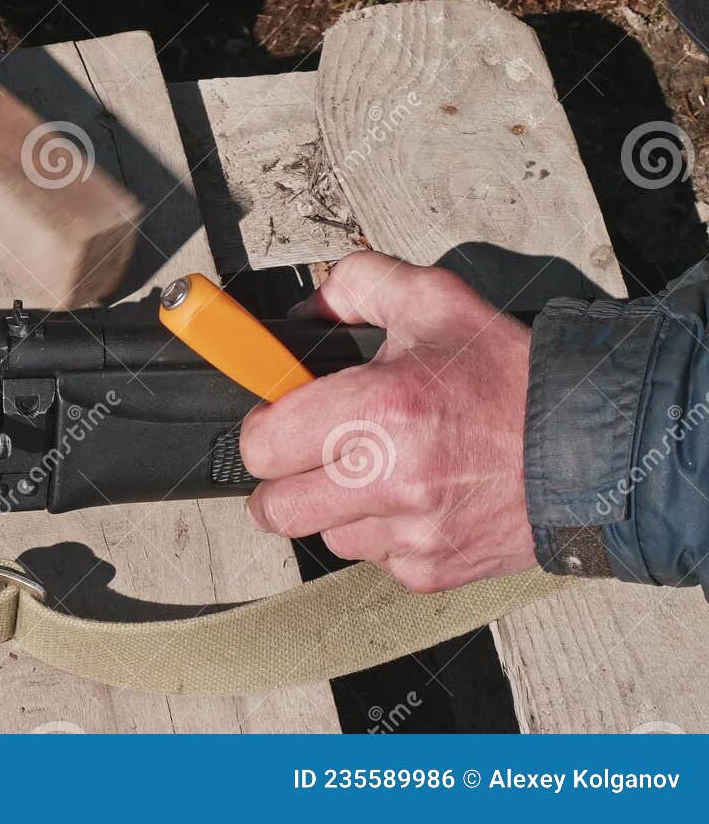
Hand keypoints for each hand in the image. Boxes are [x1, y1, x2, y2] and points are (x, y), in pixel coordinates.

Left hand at [240, 252, 537, 592]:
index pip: (260, 444)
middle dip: (283, 480)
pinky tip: (418, 500)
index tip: (281, 418)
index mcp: (376, 409)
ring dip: (337, 509)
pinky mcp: (431, 571)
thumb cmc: (514, 378)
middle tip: (311, 454)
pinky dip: (384, 535)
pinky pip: (374, 560)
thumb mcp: (436, 301)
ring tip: (381, 472)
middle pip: (274, 508)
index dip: (264, 428)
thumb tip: (308, 310)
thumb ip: (358, 284)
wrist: (594, 449)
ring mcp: (409, 533)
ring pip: (324, 536)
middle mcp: (387, 478)